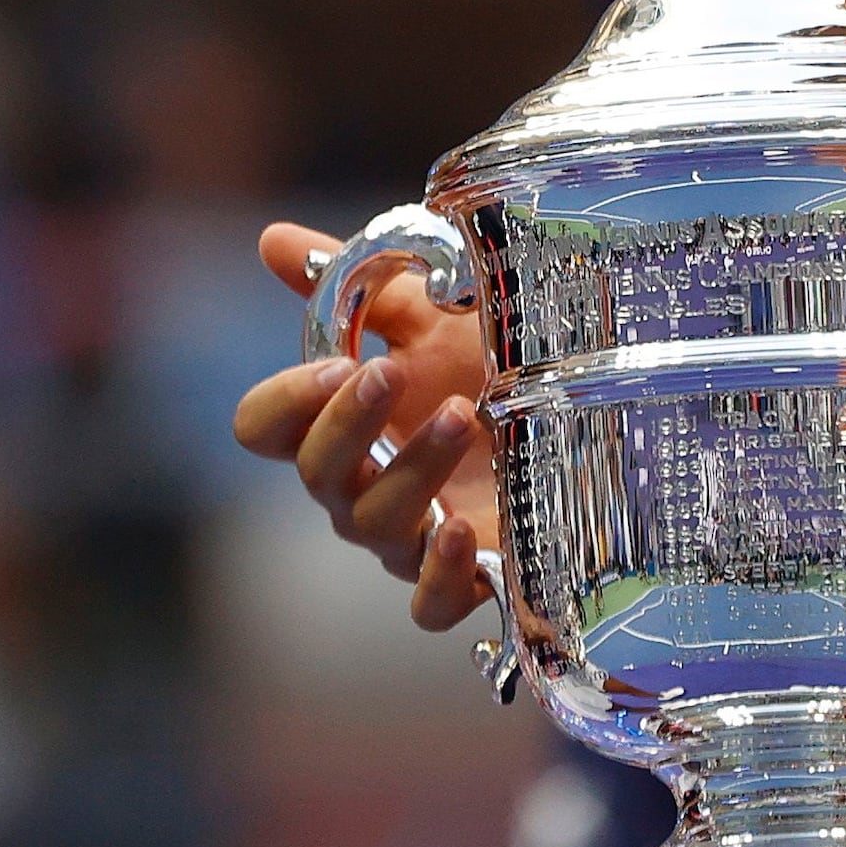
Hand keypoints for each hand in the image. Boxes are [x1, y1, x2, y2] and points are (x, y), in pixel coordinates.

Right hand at [236, 223, 499, 633]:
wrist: (581, 420)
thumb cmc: (487, 365)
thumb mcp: (427, 312)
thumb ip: (354, 280)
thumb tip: (271, 240)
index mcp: (338, 422)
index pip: (264, 429)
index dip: (284, 402)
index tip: (335, 363)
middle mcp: (359, 487)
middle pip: (317, 475)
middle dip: (346, 423)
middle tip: (384, 374)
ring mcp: (409, 537)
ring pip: (375, 526)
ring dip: (410, 472)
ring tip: (462, 416)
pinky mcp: (466, 578)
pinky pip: (429, 606)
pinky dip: (438, 576)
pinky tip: (461, 531)